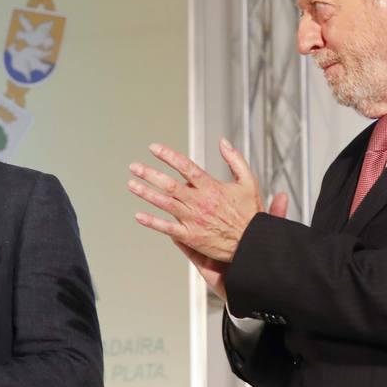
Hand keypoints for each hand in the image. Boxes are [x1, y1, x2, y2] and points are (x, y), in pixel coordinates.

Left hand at [129, 139, 273, 268]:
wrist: (254, 244)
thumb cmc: (251, 215)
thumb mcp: (249, 182)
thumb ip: (235, 160)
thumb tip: (223, 142)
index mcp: (211, 187)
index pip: (186, 166)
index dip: (168, 156)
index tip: (154, 148)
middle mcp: (200, 202)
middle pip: (170, 184)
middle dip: (150, 174)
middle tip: (134, 166)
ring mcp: (194, 220)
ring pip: (165, 203)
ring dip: (146, 193)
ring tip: (132, 184)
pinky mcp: (191, 237)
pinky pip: (168, 228)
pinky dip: (152, 222)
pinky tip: (139, 215)